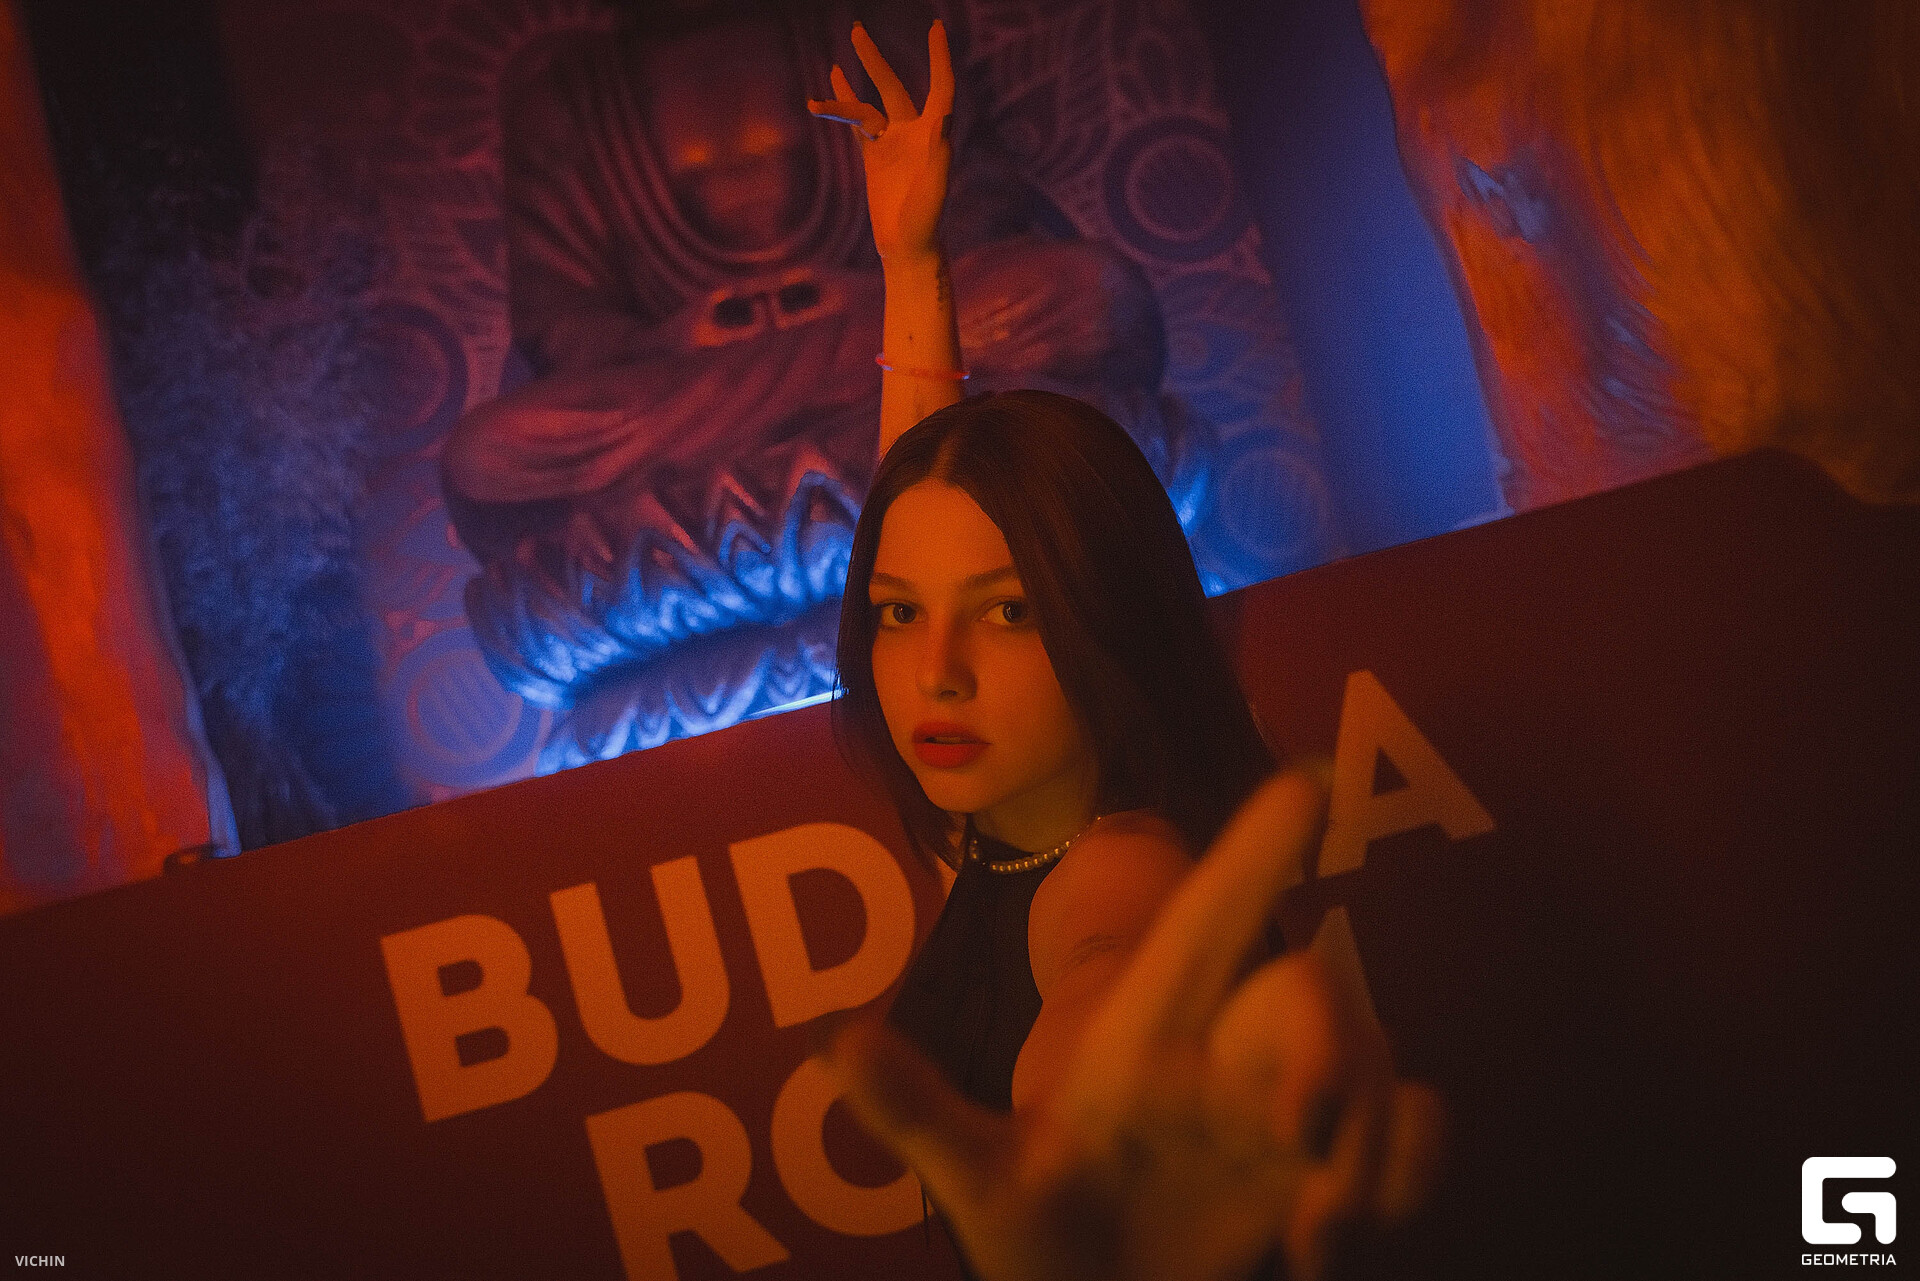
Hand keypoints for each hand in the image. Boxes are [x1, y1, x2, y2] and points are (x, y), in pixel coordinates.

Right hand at [808, 21, 954, 261]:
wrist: (908, 248)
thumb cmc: (926, 221)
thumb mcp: (935, 186)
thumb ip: (939, 152)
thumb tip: (943, 116)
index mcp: (934, 135)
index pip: (940, 86)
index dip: (939, 57)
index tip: (935, 27)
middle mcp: (913, 134)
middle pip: (892, 87)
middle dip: (874, 61)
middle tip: (857, 31)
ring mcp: (891, 144)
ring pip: (866, 108)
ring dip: (845, 94)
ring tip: (831, 69)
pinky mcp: (873, 158)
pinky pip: (856, 126)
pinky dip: (842, 108)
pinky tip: (830, 89)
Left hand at [827, 771, 1446, 1280]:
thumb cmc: (1042, 1245)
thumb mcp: (984, 1185)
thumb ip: (918, 1112)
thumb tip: (830, 1036)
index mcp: (1145, 1033)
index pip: (1206, 920)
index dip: (1255, 848)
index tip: (1308, 776)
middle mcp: (1225, 1053)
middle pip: (1311, 991)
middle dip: (1329, 1049)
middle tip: (1299, 1139)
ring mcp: (1287, 1111)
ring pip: (1376, 1066)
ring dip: (1367, 1147)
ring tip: (1313, 1239)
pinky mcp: (1337, 1169)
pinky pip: (1415, 1127)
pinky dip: (1410, 1166)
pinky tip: (1342, 1237)